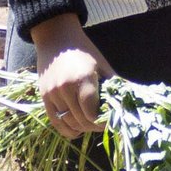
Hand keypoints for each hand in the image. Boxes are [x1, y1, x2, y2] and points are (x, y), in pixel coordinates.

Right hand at [28, 15, 111, 136]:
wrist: (56, 38)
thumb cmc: (83, 50)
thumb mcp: (101, 64)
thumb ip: (113, 84)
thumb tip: (127, 102)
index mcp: (83, 79)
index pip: (92, 112)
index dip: (102, 121)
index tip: (110, 121)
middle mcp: (65, 88)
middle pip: (81, 120)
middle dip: (94, 126)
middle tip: (103, 125)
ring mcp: (53, 94)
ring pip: (69, 123)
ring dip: (82, 128)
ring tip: (91, 126)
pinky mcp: (44, 97)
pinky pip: (55, 121)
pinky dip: (66, 129)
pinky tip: (77, 131)